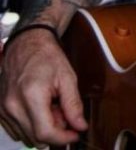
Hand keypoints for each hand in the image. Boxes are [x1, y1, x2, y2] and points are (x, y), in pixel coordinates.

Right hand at [0, 28, 87, 147]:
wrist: (27, 44)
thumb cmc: (46, 56)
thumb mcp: (67, 77)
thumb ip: (73, 104)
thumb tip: (80, 126)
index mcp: (31, 96)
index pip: (45, 133)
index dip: (63, 138)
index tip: (75, 134)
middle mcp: (12, 106)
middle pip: (35, 137)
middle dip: (55, 131)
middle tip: (66, 114)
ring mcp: (3, 110)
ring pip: (26, 135)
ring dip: (43, 128)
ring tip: (53, 107)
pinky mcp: (0, 111)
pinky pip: (16, 129)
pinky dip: (31, 124)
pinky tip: (41, 109)